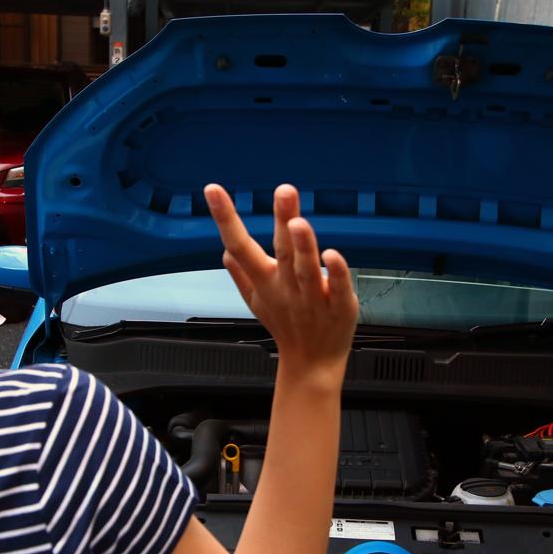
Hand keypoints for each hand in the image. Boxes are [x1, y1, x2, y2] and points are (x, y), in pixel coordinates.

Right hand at [205, 183, 358, 378]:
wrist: (311, 364)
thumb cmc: (285, 328)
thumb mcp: (257, 302)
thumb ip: (241, 275)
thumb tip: (225, 251)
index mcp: (264, 281)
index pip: (239, 245)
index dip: (225, 217)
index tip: (213, 189)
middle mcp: (287, 286)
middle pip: (282, 250)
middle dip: (282, 219)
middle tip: (283, 190)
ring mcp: (313, 296)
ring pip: (306, 268)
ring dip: (303, 246)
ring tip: (298, 222)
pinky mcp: (339, 305)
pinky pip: (338, 286)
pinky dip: (335, 272)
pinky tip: (332, 255)